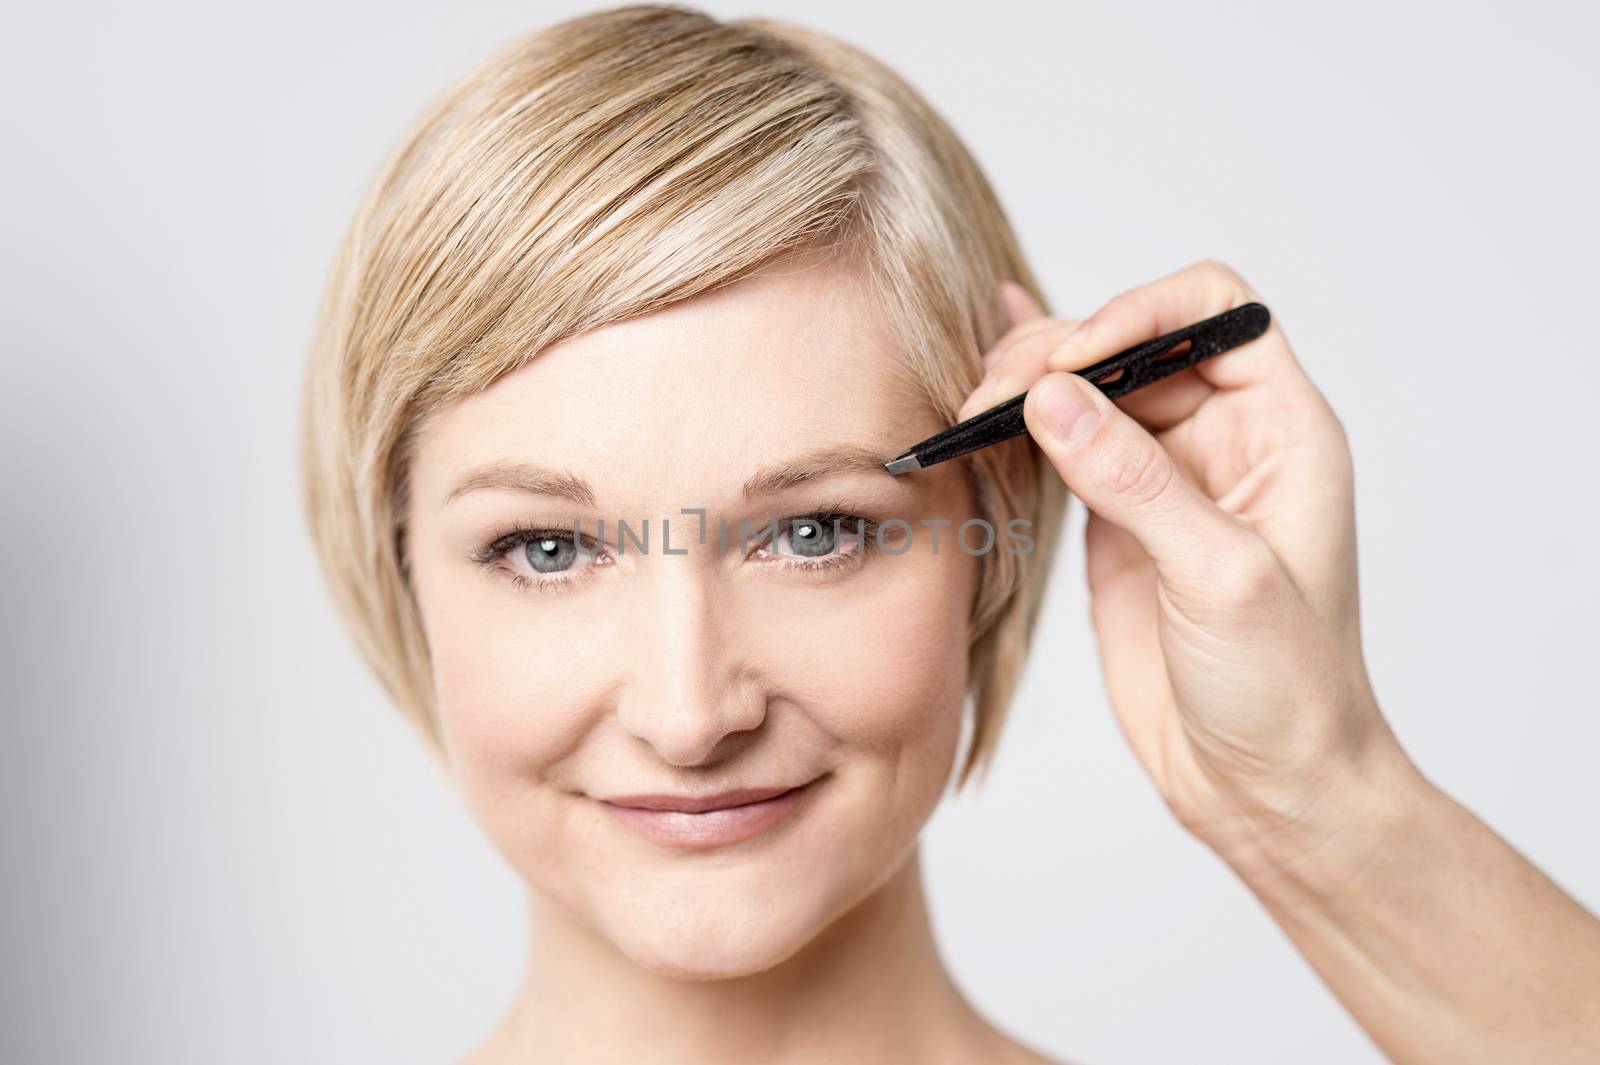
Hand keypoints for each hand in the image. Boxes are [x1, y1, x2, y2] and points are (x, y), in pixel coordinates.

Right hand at [964, 260, 1410, 868]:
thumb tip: (1051, 398)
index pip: (1214, 313)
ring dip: (1027, 387)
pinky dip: (1018, 426)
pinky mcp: (1114, 524)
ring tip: (973, 411)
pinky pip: (1064, 449)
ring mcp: (1163, 481)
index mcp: (1282, 430)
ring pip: (1088, 393)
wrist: (1264, 786)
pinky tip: (982, 391)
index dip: (1140, 314)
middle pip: (1133, 345)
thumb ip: (1135, 481)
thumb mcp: (1220, 577)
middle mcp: (1224, 441)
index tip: (1073, 361)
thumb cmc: (1287, 689)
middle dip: (1060, 353)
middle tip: (992, 396)